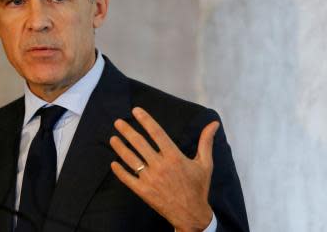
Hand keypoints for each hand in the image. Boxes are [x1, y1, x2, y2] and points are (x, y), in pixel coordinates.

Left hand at [109, 107, 218, 231]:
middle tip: (118, 122)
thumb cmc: (198, 187)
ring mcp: (150, 179)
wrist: (191, 214)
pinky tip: (114, 163)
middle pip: (140, 143)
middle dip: (127, 131)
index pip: (157, 133)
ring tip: (113, 138)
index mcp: (174, 157)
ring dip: (120, 147)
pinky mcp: (143, 191)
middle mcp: (160, 166)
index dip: (145, 120)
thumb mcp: (205, 163)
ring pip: (131, 159)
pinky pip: (128, 179)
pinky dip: (120, 171)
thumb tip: (214, 123)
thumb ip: (205, 142)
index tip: (135, 111)